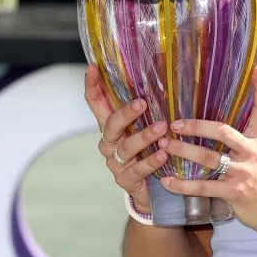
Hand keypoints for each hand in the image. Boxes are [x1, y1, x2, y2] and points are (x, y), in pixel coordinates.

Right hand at [83, 65, 169, 214]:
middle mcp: (110, 142)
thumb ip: (150, 108)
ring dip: (144, 136)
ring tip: (162, 128)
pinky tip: (163, 154)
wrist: (154, 190)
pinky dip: (150, 161)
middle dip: (125, 113)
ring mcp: (116, 162)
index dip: (92, 85)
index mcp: (112, 125)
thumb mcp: (148, 127)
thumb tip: (164, 75)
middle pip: (110, 125)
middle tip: (142, 103)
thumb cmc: (151, 150)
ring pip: (125, 147)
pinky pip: (137, 169)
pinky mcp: (126, 180)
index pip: (96, 102)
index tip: (93, 67)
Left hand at [158, 65, 256, 234]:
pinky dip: (183, 184)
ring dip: (183, 151)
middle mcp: (251, 152)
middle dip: (196, 126)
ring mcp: (242, 173)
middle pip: (223, 132)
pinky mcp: (233, 192)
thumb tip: (217, 120)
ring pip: (208, 158)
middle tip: (174, 123)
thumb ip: (243, 137)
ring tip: (163, 145)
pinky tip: (167, 181)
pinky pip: (203, 186)